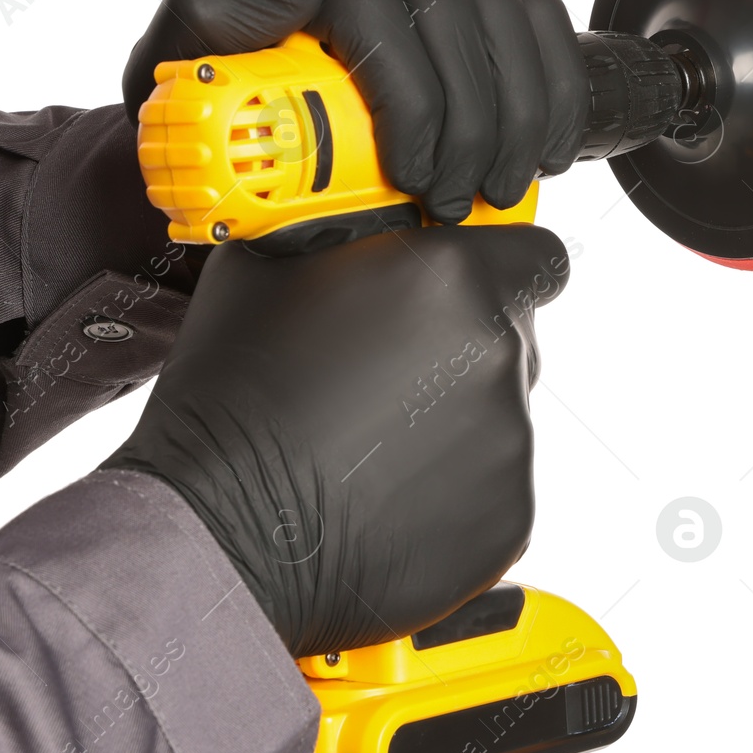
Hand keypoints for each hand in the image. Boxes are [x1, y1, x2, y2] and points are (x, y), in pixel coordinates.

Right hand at [103, 225, 570, 658]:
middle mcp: (496, 355)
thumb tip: (374, 226)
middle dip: (459, 352)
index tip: (474, 290)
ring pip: (500, 417)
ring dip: (453, 424)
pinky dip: (452, 492)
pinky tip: (382, 494)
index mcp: (452, 279)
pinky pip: (494, 488)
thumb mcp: (271, 267)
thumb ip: (351, 234)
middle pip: (511, 340)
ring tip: (370, 446)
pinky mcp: (507, 517)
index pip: (537, 257)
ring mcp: (509, 442)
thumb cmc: (231, 397)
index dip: (503, 270)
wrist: (216, 526)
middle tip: (384, 380)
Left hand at [122, 0, 588, 222]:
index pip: (365, 4)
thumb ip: (193, 48)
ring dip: (519, 104)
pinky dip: (550, 72)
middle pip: (440, 5)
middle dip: (473, 119)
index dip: (408, 98)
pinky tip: (550, 139)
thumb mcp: (171, 57)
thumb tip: (272, 25)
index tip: (415, 176)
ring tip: (511, 182)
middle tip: (466, 198)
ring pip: (494, 2)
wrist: (233, 12)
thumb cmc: (203, 54)